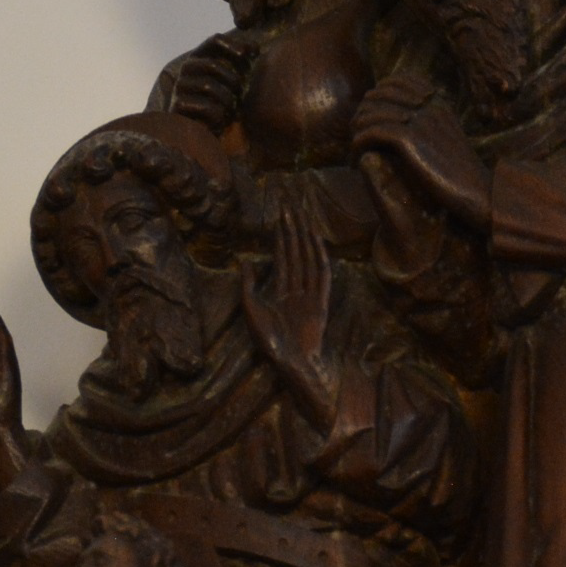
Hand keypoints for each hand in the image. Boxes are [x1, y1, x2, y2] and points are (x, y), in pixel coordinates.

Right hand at [155, 34, 251, 130]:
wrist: (202, 133)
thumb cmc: (220, 103)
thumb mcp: (232, 80)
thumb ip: (240, 63)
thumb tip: (254, 49)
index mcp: (200, 58)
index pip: (214, 40)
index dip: (233, 44)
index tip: (251, 54)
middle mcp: (187, 69)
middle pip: (212, 64)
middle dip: (232, 80)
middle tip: (239, 94)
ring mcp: (180, 87)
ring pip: (208, 86)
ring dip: (227, 100)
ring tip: (230, 110)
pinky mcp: (177, 107)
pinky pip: (206, 107)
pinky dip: (218, 115)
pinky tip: (219, 121)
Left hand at [240, 202, 337, 422]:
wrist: (289, 362)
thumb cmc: (269, 341)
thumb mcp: (251, 309)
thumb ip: (248, 286)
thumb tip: (245, 261)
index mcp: (282, 291)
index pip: (282, 256)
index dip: (281, 235)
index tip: (279, 214)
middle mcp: (297, 288)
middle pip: (296, 251)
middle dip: (292, 228)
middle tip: (290, 203)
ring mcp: (310, 293)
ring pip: (307, 258)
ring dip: (303, 236)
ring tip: (298, 214)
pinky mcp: (320, 301)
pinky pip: (320, 274)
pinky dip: (318, 256)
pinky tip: (314, 239)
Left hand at [352, 86, 489, 228]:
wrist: (476, 189)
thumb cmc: (460, 172)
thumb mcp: (446, 137)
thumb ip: (428, 123)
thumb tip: (403, 120)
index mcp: (437, 101)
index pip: (397, 81)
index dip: (376, 96)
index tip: (369, 118)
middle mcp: (427, 105)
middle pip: (378, 95)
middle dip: (362, 114)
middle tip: (357, 137)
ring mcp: (419, 120)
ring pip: (370, 113)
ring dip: (357, 133)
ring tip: (355, 152)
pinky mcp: (410, 139)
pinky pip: (371, 132)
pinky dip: (359, 145)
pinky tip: (357, 160)